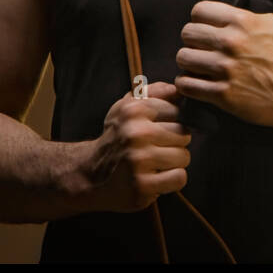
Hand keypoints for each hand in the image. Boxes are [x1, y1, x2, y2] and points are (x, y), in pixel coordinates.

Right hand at [83, 81, 190, 212]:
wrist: (88, 175)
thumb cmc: (116, 138)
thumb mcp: (126, 107)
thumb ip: (154, 92)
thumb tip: (178, 88)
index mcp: (134, 110)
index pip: (179, 113)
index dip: (172, 124)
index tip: (156, 132)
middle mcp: (136, 133)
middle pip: (184, 135)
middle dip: (174, 144)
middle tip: (154, 149)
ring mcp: (138, 160)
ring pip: (184, 157)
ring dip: (173, 163)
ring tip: (153, 164)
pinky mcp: (142, 185)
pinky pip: (179, 178)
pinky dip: (171, 181)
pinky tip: (155, 178)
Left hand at [175, 0, 272, 128]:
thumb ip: (259, 16)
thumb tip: (246, 14)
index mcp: (243, 22)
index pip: (200, 10)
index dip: (200, 18)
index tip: (204, 26)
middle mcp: (231, 42)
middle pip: (187, 33)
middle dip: (192, 41)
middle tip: (200, 48)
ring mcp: (225, 69)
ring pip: (183, 58)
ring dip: (189, 63)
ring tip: (197, 67)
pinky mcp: (223, 94)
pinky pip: (187, 85)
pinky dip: (188, 85)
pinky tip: (197, 84)